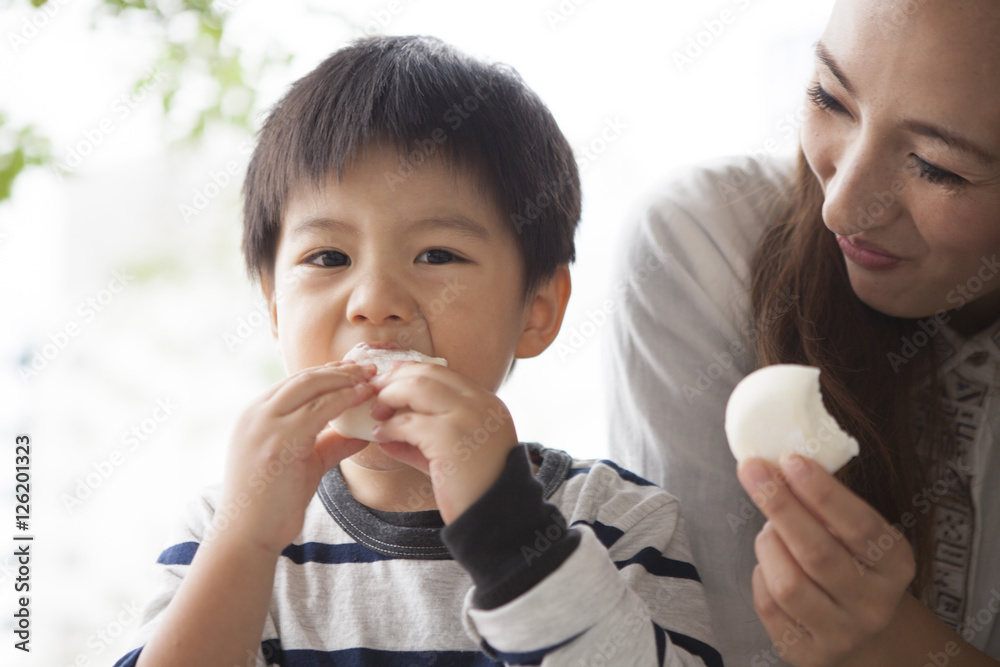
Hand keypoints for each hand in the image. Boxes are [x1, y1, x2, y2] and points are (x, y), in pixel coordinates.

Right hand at [219, 361, 376, 554]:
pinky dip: (344, 399)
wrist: (248, 534)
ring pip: (311, 386)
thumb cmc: (273, 502)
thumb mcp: (303, 462)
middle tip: (369, 367)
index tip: (353, 369)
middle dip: (340, 370)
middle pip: (304, 378)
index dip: (327, 372)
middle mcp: (256, 413)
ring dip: (345, 379)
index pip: (295, 382)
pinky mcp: (279, 440)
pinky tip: (363, 397)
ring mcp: (265, 424)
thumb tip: (360, 434)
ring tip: (371, 378)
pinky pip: (318, 409)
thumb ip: (328, 443)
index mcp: (255, 414)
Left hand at [367, 361, 517, 523]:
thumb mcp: (451, 456)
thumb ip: (422, 440)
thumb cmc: (474, 490)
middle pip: (429, 373)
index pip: (444, 372)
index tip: (390, 379)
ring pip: (418, 387)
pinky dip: (389, 427)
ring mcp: (466, 418)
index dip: (411, 371)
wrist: (496, 519)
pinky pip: (409, 422)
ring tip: (376, 415)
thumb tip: (385, 433)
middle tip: (375, 394)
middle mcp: (480, 404)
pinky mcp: (449, 438)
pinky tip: (381, 437)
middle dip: (395, 379)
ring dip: (389, 397)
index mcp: (487, 403)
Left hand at [737, 454, 916, 666]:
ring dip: (768, 544)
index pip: (860, 526)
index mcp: (895, 564)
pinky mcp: (806, 653)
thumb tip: (779, 462)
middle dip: (780, 505)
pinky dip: (762, 573)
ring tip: (770, 530)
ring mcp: (841, 634)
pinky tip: (771, 563)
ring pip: (788, 583)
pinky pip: (769, 605)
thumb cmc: (848, 561)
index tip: (791, 459)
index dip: (823, 492)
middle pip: (817, 553)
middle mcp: (874, 604)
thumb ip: (825, 503)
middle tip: (753, 470)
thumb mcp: (852, 532)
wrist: (858, 628)